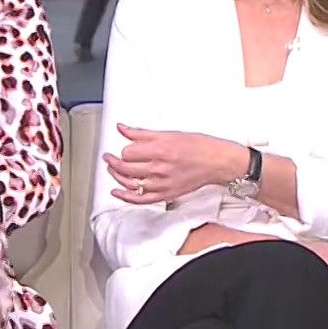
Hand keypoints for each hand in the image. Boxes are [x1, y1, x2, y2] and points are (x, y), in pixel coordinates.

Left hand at [104, 125, 242, 204]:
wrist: (218, 162)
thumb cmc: (199, 147)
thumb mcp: (170, 133)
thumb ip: (143, 133)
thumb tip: (123, 129)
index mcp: (160, 149)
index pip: (128, 152)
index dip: (123, 149)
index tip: (124, 146)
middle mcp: (160, 168)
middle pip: (126, 168)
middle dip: (114, 162)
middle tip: (109, 157)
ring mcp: (162, 184)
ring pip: (130, 183)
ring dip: (117, 176)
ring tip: (112, 169)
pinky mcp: (166, 194)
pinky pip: (140, 199)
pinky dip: (126, 196)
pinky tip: (117, 191)